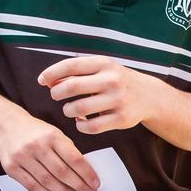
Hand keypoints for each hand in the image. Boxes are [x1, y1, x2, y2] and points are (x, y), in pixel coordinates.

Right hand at [0, 110, 99, 190]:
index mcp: (52, 136)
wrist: (9, 126)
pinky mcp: (11, 167)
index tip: (95, 183)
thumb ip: (68, 151)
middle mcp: (37, 145)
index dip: (87, 174)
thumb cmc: (37, 132)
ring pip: (47, 181)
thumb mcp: (56, 134)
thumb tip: (84, 174)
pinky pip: (32, 186)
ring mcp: (22, 157)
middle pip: (62, 172)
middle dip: (78, 185)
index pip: (74, 159)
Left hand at [38, 56, 157, 134]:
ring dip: (68, 110)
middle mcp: (112, 80)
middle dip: (57, 93)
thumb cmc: (116, 81)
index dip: (51, 73)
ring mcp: (117, 100)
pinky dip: (80, 126)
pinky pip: (90, 127)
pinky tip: (81, 122)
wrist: (148, 96)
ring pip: (78, 109)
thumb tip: (48, 81)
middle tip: (56, 96)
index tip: (42, 81)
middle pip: (71, 87)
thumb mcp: (102, 69)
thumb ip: (77, 72)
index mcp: (104, 63)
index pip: (70, 66)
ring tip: (70, 110)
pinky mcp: (121, 119)